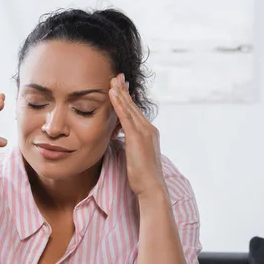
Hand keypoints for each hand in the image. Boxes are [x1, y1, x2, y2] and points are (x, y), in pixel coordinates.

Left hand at [109, 74, 165, 198]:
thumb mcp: (137, 157)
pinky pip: (126, 117)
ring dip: (120, 93)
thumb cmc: (143, 177)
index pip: (136, 112)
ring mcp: (145, 132)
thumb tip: (126, 143)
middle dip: (124, 90)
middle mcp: (149, 129)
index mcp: (149, 133)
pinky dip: (119, 104)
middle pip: (133, 106)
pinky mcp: (138, 137)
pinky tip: (112, 95)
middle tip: (117, 76)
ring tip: (112, 81)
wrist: (151, 187)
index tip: (121, 88)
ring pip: (129, 108)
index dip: (128, 99)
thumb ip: (132, 146)